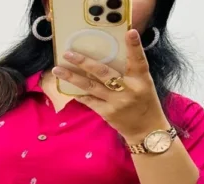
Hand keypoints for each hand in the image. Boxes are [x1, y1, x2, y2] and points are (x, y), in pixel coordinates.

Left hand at [52, 29, 169, 143]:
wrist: (145, 130)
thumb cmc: (144, 103)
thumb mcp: (144, 84)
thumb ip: (131, 70)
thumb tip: (110, 54)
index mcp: (141, 79)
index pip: (138, 60)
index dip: (134, 46)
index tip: (130, 32)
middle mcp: (128, 89)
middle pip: (104, 72)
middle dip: (84, 62)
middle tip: (68, 53)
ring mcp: (116, 102)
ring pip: (91, 86)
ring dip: (72, 78)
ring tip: (58, 70)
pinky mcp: (107, 113)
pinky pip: (89, 101)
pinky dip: (78, 93)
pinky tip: (67, 87)